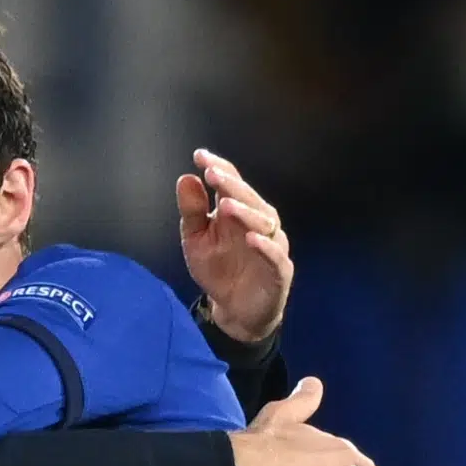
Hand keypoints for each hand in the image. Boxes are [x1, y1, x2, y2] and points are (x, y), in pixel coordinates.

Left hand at [178, 148, 292, 342]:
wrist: (234, 309)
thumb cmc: (218, 269)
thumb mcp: (196, 240)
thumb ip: (192, 211)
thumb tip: (186, 178)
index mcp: (239, 211)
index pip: (232, 183)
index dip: (219, 168)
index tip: (199, 156)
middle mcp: (259, 222)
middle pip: (249, 198)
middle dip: (231, 186)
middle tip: (212, 175)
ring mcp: (272, 245)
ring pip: (265, 223)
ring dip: (245, 212)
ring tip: (226, 205)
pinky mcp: (279, 271)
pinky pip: (275, 255)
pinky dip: (265, 246)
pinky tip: (251, 238)